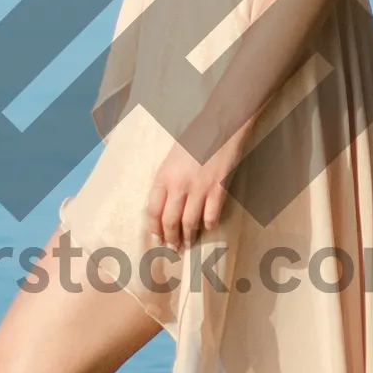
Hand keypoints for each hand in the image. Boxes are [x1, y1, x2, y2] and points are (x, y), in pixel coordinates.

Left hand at [145, 128, 248, 250]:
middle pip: (170, 221)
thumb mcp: (171, 158)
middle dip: (171, 238)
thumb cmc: (194, 139)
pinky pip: (212, 214)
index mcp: (163, 176)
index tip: (157, 237)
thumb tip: (164, 205)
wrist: (219, 125)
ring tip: (189, 245)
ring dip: (189, 237)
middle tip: (173, 248)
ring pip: (190, 222)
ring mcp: (199, 187)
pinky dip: (209, 224)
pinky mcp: (218, 187)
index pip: (152, 210)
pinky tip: (208, 228)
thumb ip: (167, 181)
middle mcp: (178, 184)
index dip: (154, 228)